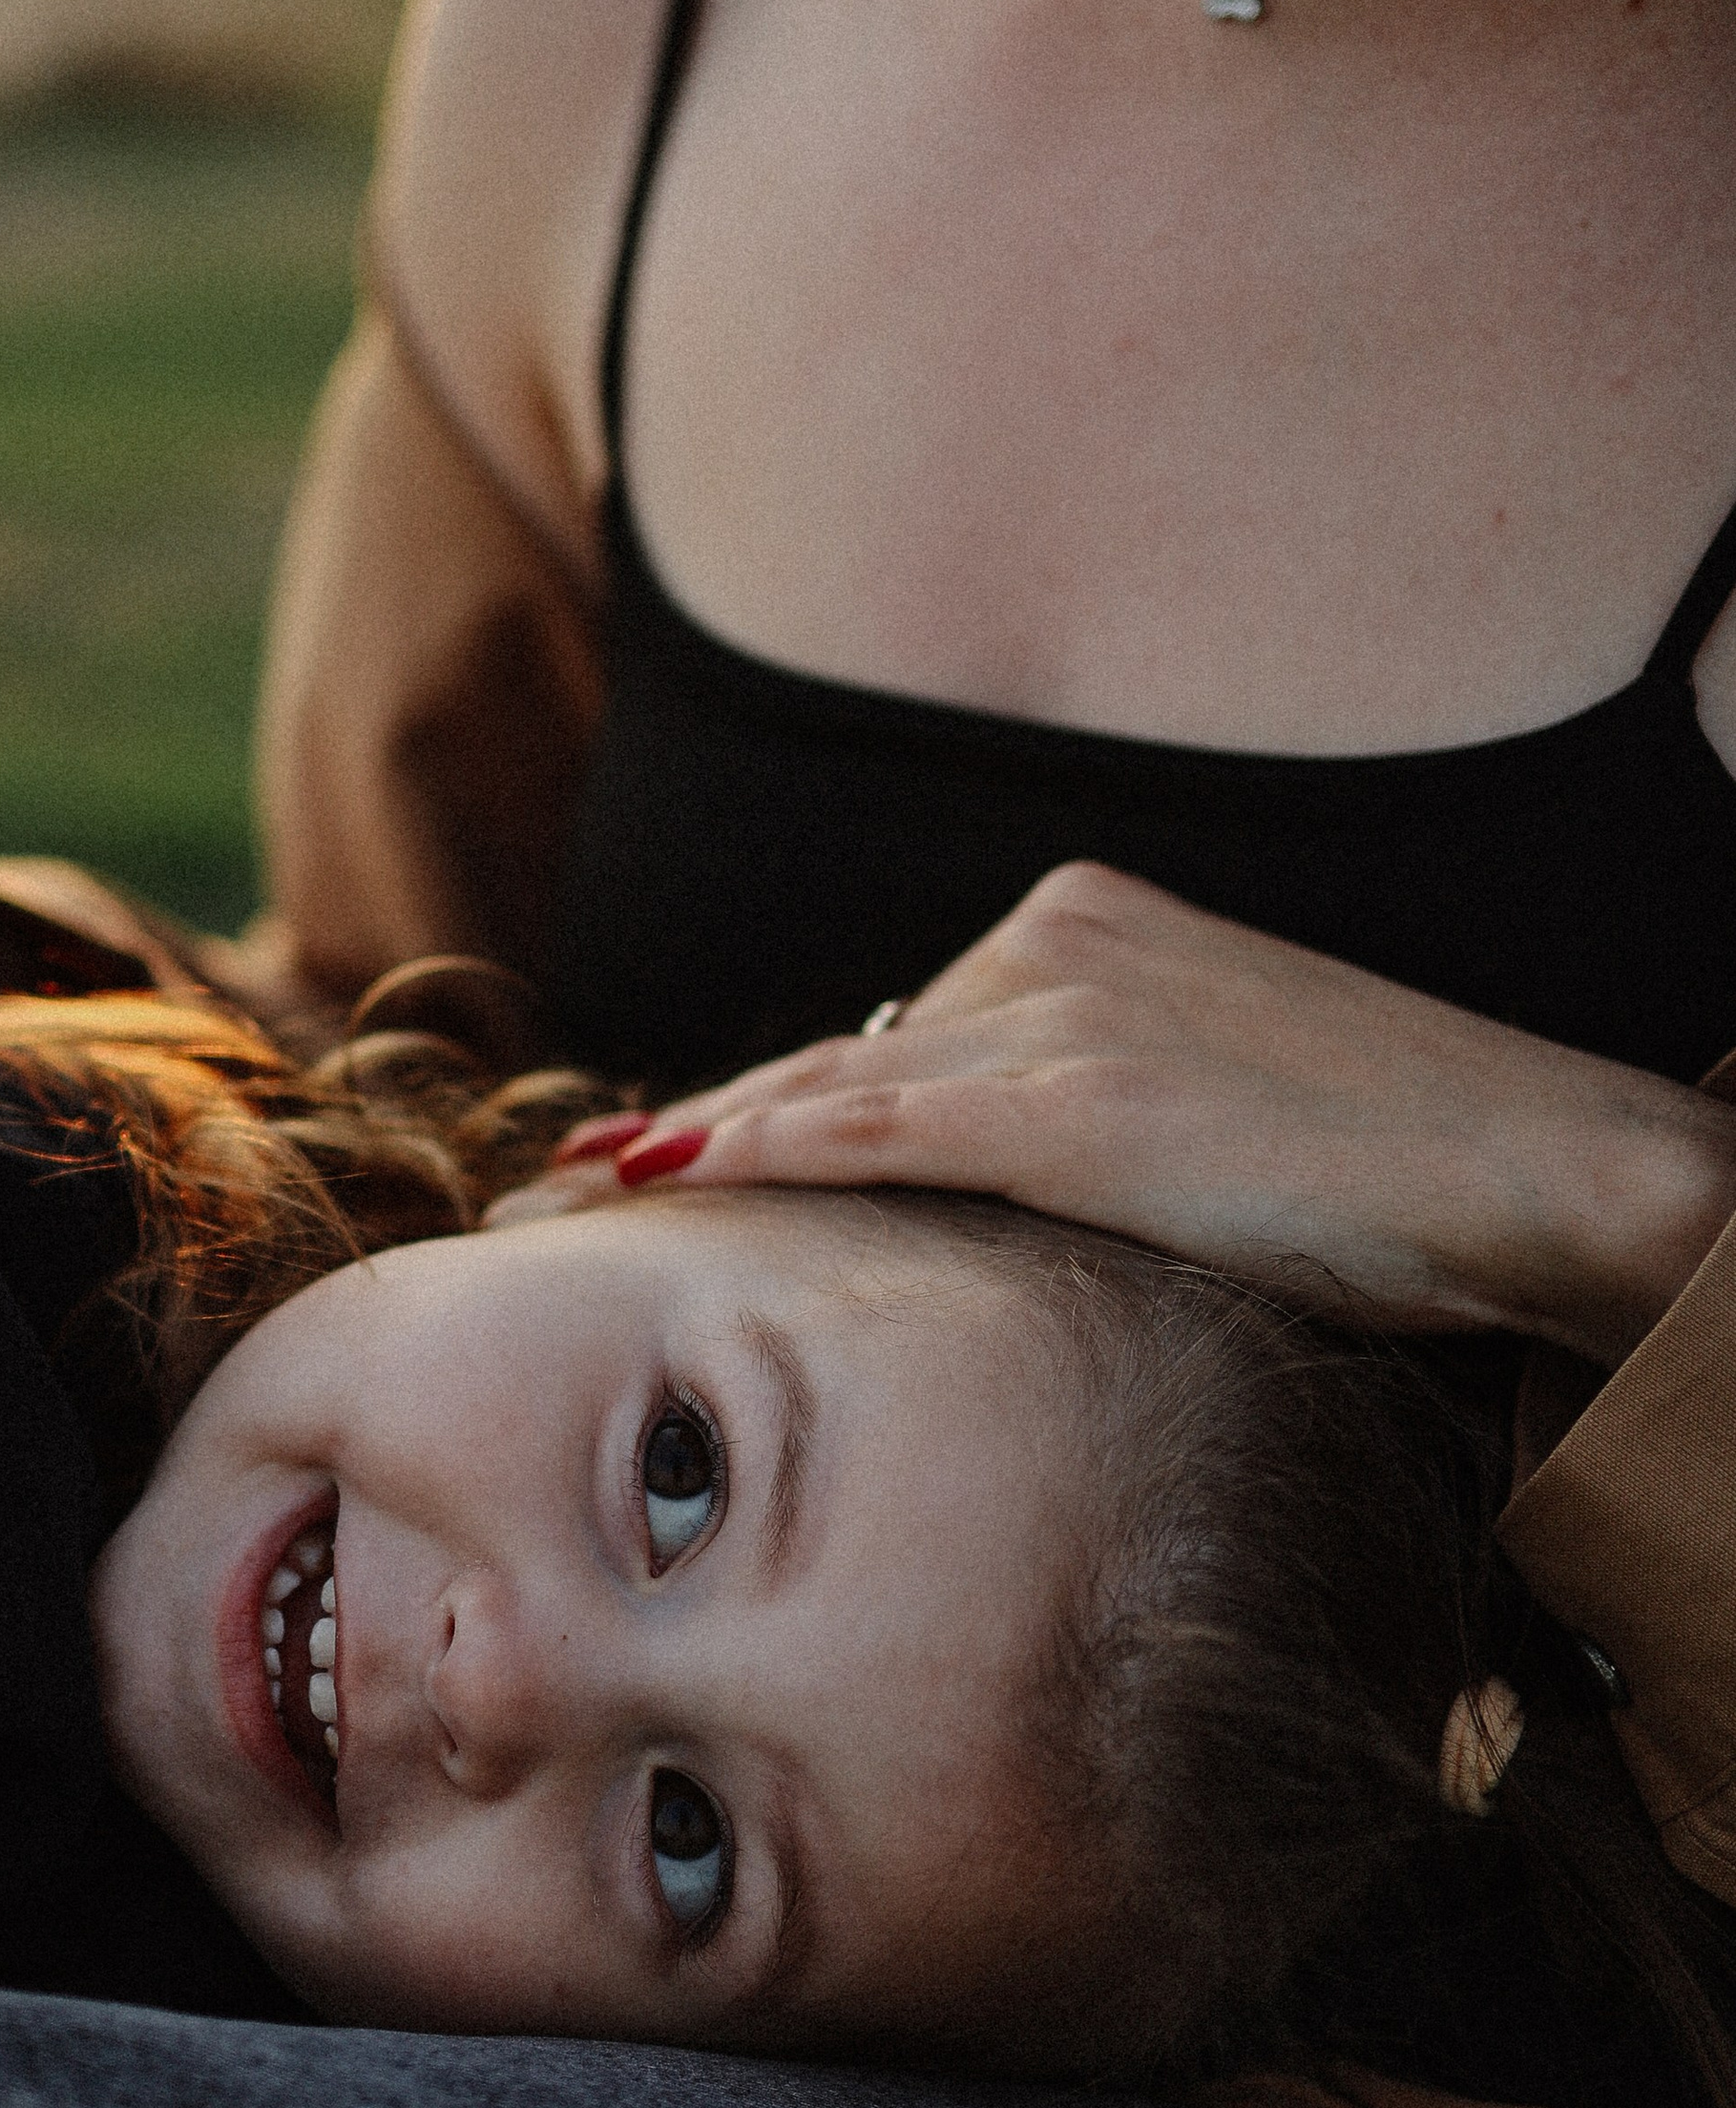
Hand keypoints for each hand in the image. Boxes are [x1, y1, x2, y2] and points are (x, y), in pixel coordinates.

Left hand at [510, 864, 1735, 1365]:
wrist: (1529, 1164)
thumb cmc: (1394, 1157)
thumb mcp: (1213, 1103)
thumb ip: (1088, 1111)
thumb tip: (985, 1180)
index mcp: (1085, 922)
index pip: (893, 1030)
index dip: (769, 1094)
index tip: (664, 1139)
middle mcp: (1052, 941)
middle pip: (841, 1050)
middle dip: (708, 1118)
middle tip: (579, 1167)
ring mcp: (1061, 1015)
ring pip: (838, 1084)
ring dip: (703, 1143)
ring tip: (584, 1186)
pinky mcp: (1078, 1101)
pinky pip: (885, 1125)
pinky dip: (772, 1147)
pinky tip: (678, 1168)